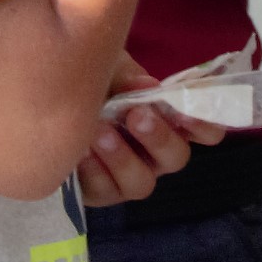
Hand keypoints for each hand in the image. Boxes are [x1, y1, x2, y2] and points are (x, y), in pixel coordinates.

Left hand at [75, 54, 199, 206]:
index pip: (206, 130)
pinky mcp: (102, 191)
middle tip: (136, 115)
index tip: (186, 112)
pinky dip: (94, 170)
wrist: (54, 102)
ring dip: (123, 158)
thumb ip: (128, 77)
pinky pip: (105, 190)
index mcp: (170, 122)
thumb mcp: (110, 70)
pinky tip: (80, 151)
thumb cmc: (95, 84)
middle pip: (176, 157)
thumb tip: (147, 86)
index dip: (205, 124)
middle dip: (159, 137)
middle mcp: (157, 154)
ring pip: (142, 182)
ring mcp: (131, 176)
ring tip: (100, 132)